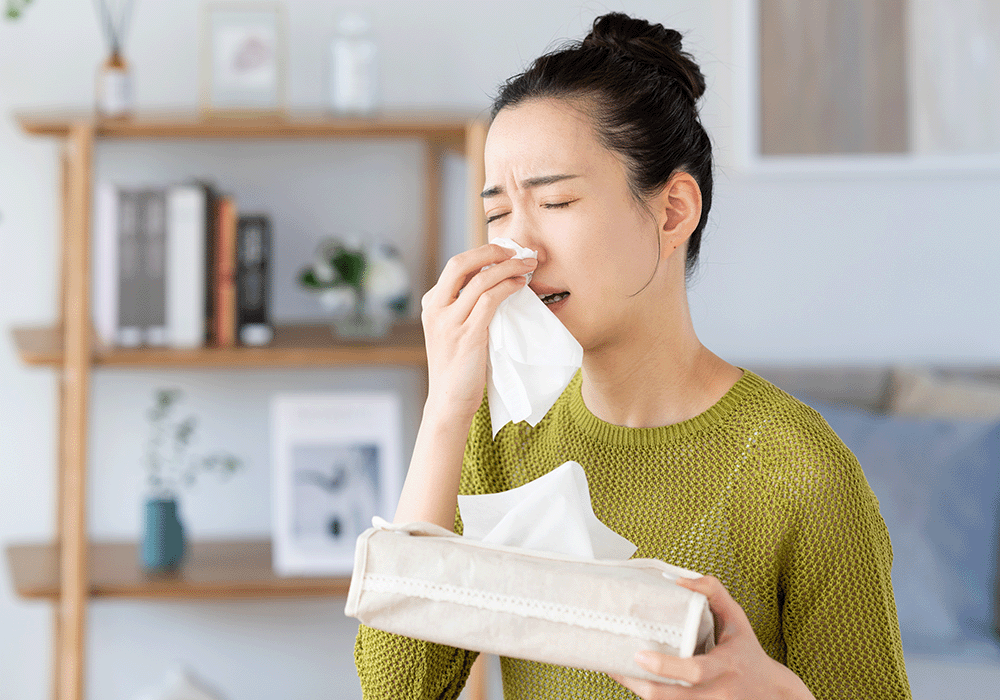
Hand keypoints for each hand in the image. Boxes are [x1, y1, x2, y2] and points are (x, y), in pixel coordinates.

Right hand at [419, 243, 536, 421]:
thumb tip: (494, 285)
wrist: (449, 402)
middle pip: (461, 263)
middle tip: (517, 251)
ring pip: (480, 279)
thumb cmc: (459, 369)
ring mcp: (449, 322)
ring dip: (508, 267)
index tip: (505, 252)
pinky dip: (507, 286)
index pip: (455, 267)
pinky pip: (489, 299)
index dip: (482, 253)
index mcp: (431, 305)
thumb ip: (464, 309)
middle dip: (492, 251)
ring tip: (528, 265)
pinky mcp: (467, 335)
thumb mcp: (454, 332)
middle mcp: (435, 309)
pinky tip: (520, 285)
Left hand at [608, 576, 814, 699]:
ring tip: (615, 670)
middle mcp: (717, 693)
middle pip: (673, 698)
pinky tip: (634, 681)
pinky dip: (650, 697)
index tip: (639, 655)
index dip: (665, 666)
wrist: (771, 694)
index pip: (695, 671)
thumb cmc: (747, 652)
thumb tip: (678, 579)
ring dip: (640, 691)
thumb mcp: (738, 619)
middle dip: (641, 685)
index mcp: (726, 667)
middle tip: (616, 665)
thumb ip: (713, 592)